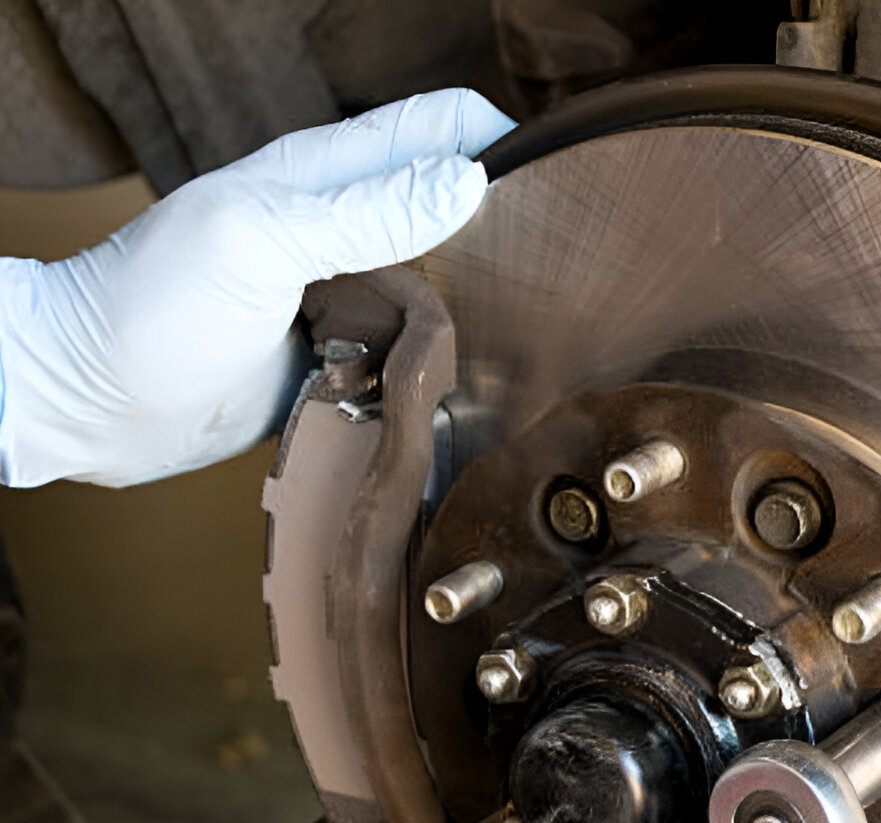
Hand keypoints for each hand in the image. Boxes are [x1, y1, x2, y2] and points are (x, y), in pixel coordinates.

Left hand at [0, 88, 515, 487]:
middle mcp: (342, 234)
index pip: (436, 127)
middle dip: (507, 230)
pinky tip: (466, 383)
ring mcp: (342, 299)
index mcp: (324, 178)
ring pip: (441, 290)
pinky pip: (409, 356)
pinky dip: (440, 366)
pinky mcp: (339, 363)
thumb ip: (367, 213)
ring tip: (526, 332)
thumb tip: (469, 184)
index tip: (550, 186)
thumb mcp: (263, 241)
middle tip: (554, 271)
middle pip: (452, 211)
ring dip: (480, 307)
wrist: (90, 402)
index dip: (497, 141)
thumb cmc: (152, 307)